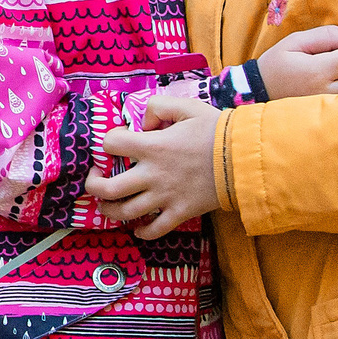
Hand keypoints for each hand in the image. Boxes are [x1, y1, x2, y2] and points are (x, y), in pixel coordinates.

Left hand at [90, 95, 223, 239]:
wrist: (244, 158)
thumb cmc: (216, 131)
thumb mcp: (186, 106)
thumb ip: (158, 107)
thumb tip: (142, 123)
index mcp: (152, 146)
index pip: (111, 144)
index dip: (107, 141)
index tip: (115, 142)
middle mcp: (152, 174)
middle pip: (107, 188)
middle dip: (93, 186)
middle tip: (96, 179)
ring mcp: (164, 197)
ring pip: (124, 212)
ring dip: (110, 210)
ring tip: (108, 204)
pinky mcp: (180, 213)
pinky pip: (154, 230)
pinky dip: (142, 232)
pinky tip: (137, 227)